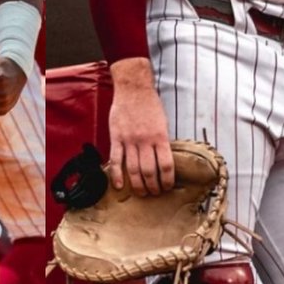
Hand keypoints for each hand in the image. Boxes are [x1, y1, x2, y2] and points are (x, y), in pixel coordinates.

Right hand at [107, 70, 173, 196]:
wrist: (133, 89)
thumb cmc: (150, 105)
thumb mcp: (163, 123)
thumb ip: (162, 142)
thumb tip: (162, 162)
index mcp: (160, 137)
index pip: (166, 166)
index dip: (167, 180)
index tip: (167, 187)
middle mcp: (145, 141)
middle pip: (149, 171)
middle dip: (153, 186)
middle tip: (154, 193)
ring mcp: (129, 140)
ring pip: (133, 169)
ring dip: (137, 184)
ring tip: (141, 193)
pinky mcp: (116, 138)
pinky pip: (116, 160)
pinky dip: (116, 175)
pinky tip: (119, 185)